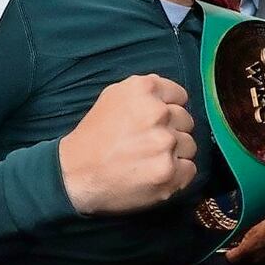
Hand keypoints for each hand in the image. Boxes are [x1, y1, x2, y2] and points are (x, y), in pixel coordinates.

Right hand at [59, 74, 196, 215]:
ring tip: (149, 160)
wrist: (74, 175)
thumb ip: (147, 92)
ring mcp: (165, 143)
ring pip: (190, 146)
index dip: (169, 110)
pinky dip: (177, 175)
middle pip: (186, 121)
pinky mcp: (169, 171)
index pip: (180, 97)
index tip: (155, 123)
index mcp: (145, 89)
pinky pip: (190, 169)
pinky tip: (154, 174)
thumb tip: (174, 98)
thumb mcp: (114, 96)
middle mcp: (158, 113)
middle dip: (172, 132)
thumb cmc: (94, 137)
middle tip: (147, 144)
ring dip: (175, 154)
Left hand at [224, 215, 264, 264]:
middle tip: (238, 250)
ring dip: (247, 260)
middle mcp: (254, 260)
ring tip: (250, 249)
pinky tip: (260, 251)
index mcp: (247, 251)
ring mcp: (263, 263)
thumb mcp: (251, 227)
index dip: (229, 253)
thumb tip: (235, 239)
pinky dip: (257, 259)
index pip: (230, 259)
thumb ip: (240, 236)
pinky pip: (260, 264)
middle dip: (237, 258)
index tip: (230, 249)